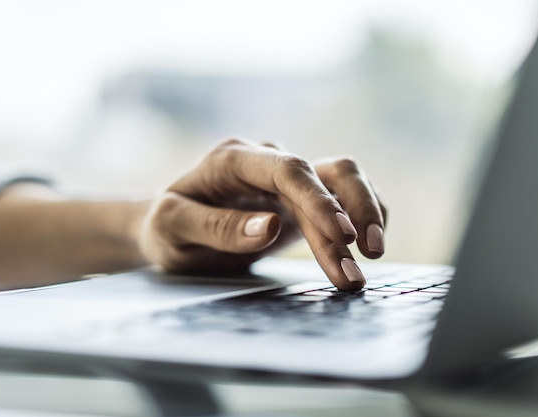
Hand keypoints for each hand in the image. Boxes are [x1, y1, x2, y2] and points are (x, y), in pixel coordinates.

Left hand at [138, 138, 386, 289]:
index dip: (319, 200)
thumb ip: (216, 227)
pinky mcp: (302, 199)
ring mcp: (288, 178)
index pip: (288, 170)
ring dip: (365, 216)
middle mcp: (267, 161)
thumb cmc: (166, 228)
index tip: (341, 235)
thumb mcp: (172, 230)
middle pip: (326, 175)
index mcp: (233, 159)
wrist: (172, 229)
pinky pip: (345, 196)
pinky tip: (369, 244)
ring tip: (371, 259)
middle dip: (348, 222)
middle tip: (355, 273)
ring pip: (344, 179)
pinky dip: (364, 215)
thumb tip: (271, 227)